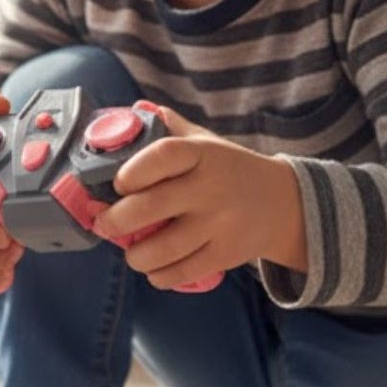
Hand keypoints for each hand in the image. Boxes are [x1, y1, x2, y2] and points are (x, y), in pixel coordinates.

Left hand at [90, 103, 303, 289]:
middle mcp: (210, 187)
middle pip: (152, 206)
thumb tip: (134, 111)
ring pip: (165, 247)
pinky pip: (185, 270)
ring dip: (136, 256)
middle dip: (117, 220)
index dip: (132, 170)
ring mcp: (221, 223)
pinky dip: (161, 275)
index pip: (162, 155)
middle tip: (104, 224)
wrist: (283, 204)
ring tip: (131, 253)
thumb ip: (170, 128)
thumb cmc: (227, 169)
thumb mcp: (204, 141)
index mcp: (201, 153)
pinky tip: (153, 269)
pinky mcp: (227, 253)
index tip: (117, 183)